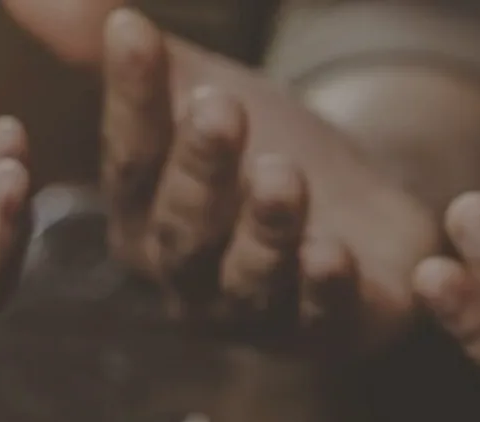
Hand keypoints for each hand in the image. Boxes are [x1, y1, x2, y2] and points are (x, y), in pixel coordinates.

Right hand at [13, 4, 439, 352]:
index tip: (134, 34)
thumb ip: (113, 49)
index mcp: (142, 218)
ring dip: (266, 232)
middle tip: (219, 109)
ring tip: (283, 178)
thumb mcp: (195, 91)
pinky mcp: (331, 328)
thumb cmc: (260, 154)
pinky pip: (329, 317)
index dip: (132, 98)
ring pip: (251, 279)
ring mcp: (258, 311)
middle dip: (200, 170)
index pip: (129, 159)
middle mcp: (189, 276)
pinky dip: (332, 292)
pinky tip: (336, 257)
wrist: (366, 216)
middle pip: (184, 227)